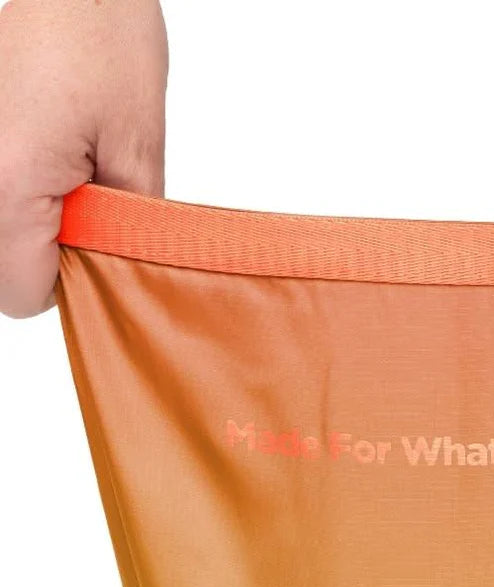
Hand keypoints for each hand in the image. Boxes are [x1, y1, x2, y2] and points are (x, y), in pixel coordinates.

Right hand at [0, 0, 167, 318]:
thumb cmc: (103, 41)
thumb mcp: (137, 149)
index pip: (23, 295)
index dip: (71, 288)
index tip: (101, 255)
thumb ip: (126, 230)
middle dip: (49, 259)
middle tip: (91, 211)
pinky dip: (21, 200)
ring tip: (71, 176)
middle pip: (0, 273)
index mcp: (7, 185)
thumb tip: (118, 276)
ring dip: (33, 228)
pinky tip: (50, 162)